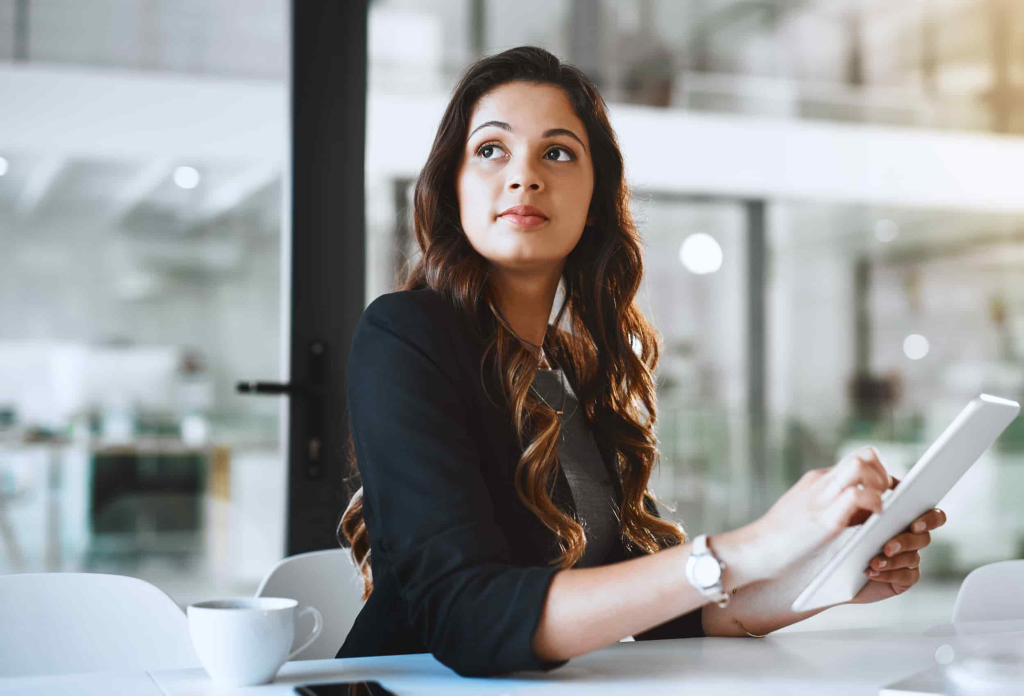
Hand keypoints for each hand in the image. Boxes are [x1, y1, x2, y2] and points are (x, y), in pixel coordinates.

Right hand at [751, 446, 894, 578]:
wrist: (754, 551)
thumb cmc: (782, 539)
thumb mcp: (810, 513)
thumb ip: (835, 506)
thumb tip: (866, 510)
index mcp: (818, 480)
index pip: (859, 459)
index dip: (880, 474)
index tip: (886, 496)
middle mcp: (821, 482)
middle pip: (865, 455)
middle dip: (885, 475)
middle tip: (887, 501)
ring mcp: (821, 498)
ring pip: (861, 465)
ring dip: (880, 485)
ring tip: (880, 510)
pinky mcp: (824, 519)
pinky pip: (857, 496)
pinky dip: (874, 503)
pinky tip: (875, 519)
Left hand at [847, 507, 947, 604]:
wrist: (835, 567)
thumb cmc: (844, 537)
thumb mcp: (852, 517)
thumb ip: (868, 505)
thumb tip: (875, 497)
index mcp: (903, 519)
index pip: (931, 514)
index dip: (930, 519)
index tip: (914, 525)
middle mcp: (911, 538)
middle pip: (924, 537)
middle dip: (906, 541)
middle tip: (888, 546)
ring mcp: (909, 559)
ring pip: (912, 557)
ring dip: (893, 560)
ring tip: (874, 562)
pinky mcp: (903, 578)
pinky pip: (906, 576)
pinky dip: (888, 574)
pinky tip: (872, 572)